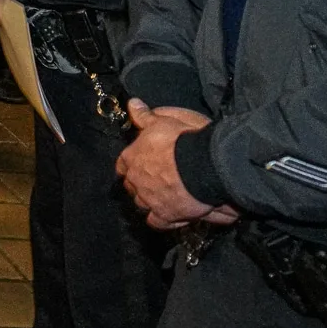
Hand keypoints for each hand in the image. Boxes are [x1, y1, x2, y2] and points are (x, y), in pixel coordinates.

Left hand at [117, 99, 228, 228]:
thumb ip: (146, 116)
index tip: (138, 164)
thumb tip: (133, 105)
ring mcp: (149, 200)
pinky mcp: (166, 216)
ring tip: (162, 197)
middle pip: (132, 185)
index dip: (131, 164)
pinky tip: (170, 215)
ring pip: (142, 204)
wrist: (203, 166)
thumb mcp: (163, 121)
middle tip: (156, 180)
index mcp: (131, 158)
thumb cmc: (182, 141)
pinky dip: (162, 220)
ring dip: (150, 201)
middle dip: (140, 184)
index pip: (123, 164)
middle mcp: (136, 182)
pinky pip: (157, 222)